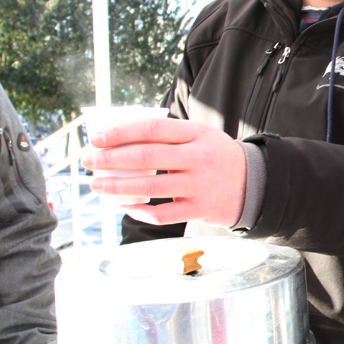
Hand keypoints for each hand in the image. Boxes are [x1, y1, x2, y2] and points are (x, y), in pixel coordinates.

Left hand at [80, 118, 246, 227]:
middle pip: (145, 157)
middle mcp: (197, 158)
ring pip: (149, 188)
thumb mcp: (199, 136)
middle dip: (109, 159)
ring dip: (116, 187)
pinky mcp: (200, 209)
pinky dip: (140, 211)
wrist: (255, 183)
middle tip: (87, 161)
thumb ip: (167, 136)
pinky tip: (126, 207)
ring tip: (96, 186)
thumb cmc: (216, 156)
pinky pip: (163, 214)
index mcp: (195, 134)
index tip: (95, 138)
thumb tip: (119, 138)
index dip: (119, 133)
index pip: (150, 129)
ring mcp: (199, 185)